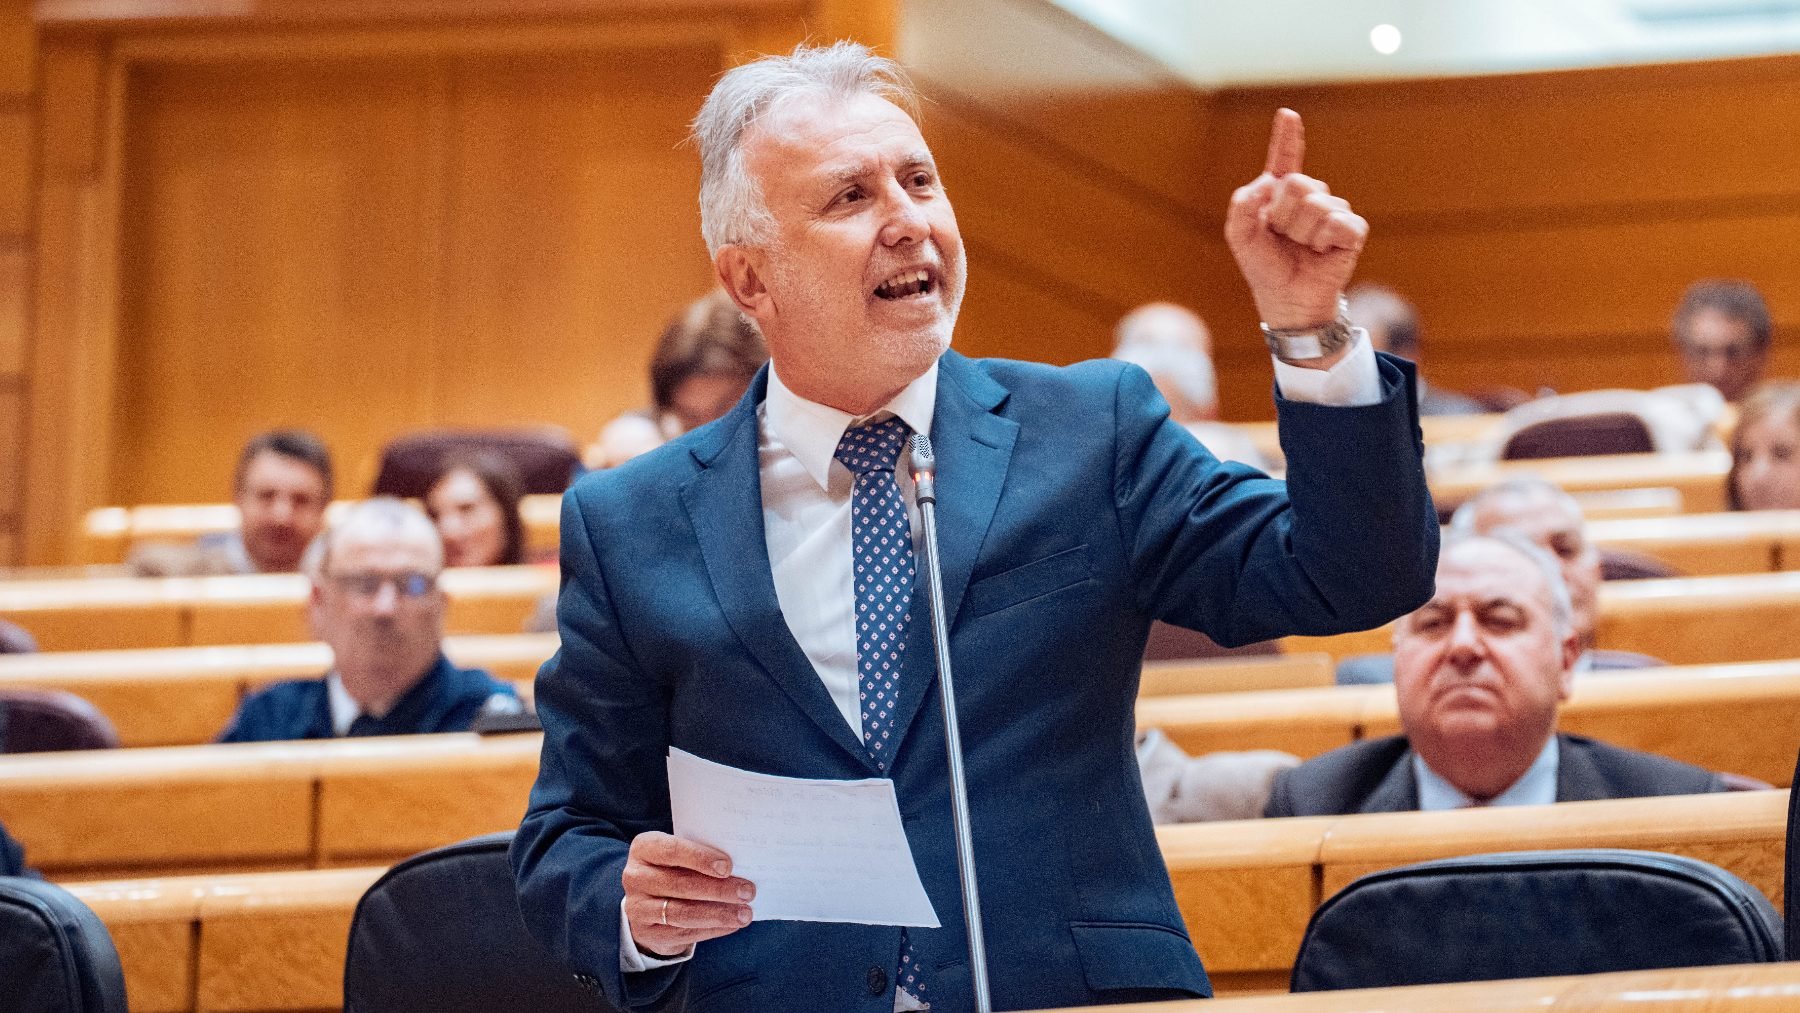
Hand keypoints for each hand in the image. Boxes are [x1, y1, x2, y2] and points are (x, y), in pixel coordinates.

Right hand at [622, 832, 754, 956]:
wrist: (649, 901)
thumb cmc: (675, 868)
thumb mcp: (681, 855)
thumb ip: (703, 855)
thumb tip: (743, 864)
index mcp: (644, 848)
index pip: (671, 851)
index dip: (700, 858)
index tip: (728, 867)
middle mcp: (635, 877)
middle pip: (680, 884)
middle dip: (718, 889)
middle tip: (747, 892)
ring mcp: (638, 907)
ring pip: (682, 913)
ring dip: (718, 914)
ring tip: (745, 913)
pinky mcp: (646, 933)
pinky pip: (683, 933)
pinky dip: (712, 929)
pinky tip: (731, 925)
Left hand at [1224, 108, 1367, 330]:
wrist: (1287, 301)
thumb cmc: (1265, 268)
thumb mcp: (1241, 238)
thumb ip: (1242, 208)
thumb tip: (1267, 181)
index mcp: (1280, 196)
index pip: (1284, 160)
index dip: (1286, 137)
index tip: (1287, 114)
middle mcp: (1309, 197)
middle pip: (1298, 184)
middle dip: (1283, 214)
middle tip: (1283, 237)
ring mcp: (1332, 211)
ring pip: (1316, 205)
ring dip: (1301, 232)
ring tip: (1301, 248)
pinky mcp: (1351, 230)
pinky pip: (1338, 222)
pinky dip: (1324, 240)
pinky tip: (1321, 252)